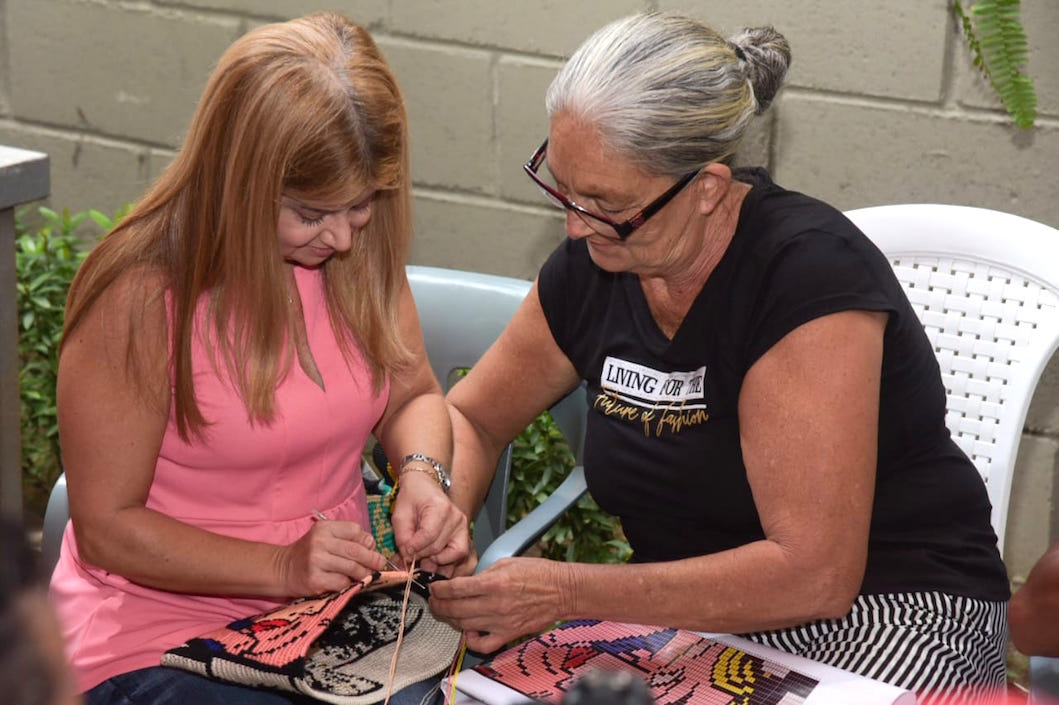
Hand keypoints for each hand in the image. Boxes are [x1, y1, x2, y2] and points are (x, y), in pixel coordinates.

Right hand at [274, 519, 385, 596]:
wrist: (283, 569)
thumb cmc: (310, 554)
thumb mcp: (325, 538)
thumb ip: (347, 540)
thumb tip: (373, 549)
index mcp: (324, 528)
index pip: (355, 530)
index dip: (368, 541)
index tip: (372, 549)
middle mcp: (320, 542)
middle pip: (356, 550)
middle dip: (373, 559)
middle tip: (380, 565)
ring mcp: (316, 561)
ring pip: (352, 567)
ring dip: (364, 574)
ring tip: (367, 576)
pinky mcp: (315, 579)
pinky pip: (342, 582)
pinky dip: (350, 584)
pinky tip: (349, 583)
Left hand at [390, 472, 470, 574]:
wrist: (424, 487)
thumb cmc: (412, 498)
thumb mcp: (400, 514)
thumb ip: (402, 537)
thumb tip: (408, 556)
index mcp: (440, 507)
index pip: (429, 535)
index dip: (414, 547)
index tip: (404, 551)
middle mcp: (456, 517)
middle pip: (437, 547)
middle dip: (420, 554)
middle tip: (410, 552)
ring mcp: (463, 527)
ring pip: (451, 555)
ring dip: (434, 561)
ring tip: (422, 555)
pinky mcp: (465, 535)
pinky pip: (459, 555)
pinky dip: (446, 561)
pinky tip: (433, 557)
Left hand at [428, 556, 568, 652]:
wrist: (563, 590)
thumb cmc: (538, 572)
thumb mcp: (506, 562)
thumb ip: (483, 573)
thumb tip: (464, 582)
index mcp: (494, 583)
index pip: (456, 589)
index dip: (439, 589)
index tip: (434, 588)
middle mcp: (495, 604)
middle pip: (455, 609)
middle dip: (439, 605)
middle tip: (434, 601)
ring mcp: (501, 622)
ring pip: (464, 625)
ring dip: (451, 619)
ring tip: (447, 612)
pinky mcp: (509, 635)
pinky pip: (482, 644)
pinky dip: (470, 640)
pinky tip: (468, 630)